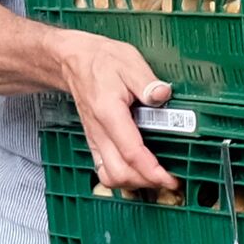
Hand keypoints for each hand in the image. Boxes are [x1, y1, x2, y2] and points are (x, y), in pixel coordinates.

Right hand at [52, 24, 179, 194]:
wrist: (74, 60)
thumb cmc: (101, 60)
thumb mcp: (128, 62)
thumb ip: (147, 82)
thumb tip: (162, 95)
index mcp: (109, 112)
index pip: (131, 152)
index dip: (152, 170)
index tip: (170, 178)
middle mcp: (99, 131)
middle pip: (120, 173)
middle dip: (147, 181)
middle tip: (169, 178)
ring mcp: (95, 139)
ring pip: (110, 177)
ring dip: (134, 182)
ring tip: (155, 176)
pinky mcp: (94, 141)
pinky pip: (104, 170)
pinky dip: (122, 178)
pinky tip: (138, 172)